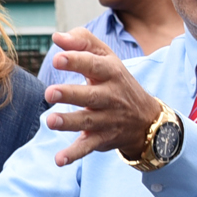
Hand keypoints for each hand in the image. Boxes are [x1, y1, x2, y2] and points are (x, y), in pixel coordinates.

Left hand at [42, 29, 170, 166]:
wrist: (146, 119)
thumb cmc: (116, 81)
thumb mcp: (106, 58)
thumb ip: (83, 42)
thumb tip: (57, 36)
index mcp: (110, 72)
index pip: (93, 65)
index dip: (76, 61)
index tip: (57, 58)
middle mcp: (110, 96)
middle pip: (90, 95)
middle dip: (70, 94)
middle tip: (49, 93)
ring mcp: (107, 119)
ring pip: (87, 121)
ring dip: (69, 122)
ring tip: (50, 120)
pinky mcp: (102, 139)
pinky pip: (88, 147)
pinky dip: (74, 154)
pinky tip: (59, 160)